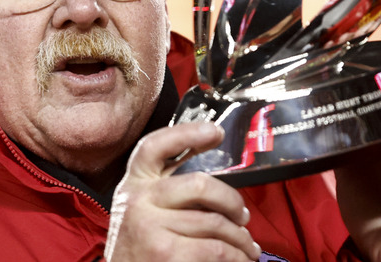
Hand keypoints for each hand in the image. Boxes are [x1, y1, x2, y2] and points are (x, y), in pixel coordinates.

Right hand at [104, 123, 261, 260]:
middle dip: (232, 201)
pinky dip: (237, 257)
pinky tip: (241, 260)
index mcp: (134, 183)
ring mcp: (149, 226)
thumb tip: (215, 177)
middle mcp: (138, 199)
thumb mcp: (142, 208)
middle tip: (242, 216)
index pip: (156, 145)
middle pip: (200, 184)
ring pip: (214, 222)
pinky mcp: (164, 252)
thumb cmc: (140, 246)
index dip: (187, 133)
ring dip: (240, 238)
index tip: (216, 132)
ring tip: (247, 247)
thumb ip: (168, 188)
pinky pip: (216, 249)